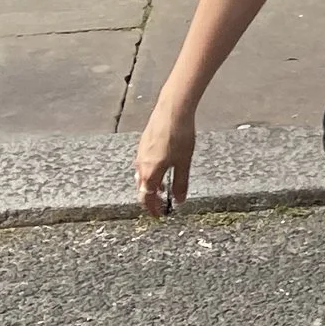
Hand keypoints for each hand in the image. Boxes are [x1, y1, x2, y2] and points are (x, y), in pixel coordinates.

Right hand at [137, 101, 193, 217]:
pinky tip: (161, 169)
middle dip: (150, 199)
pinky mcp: (143, 144)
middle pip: (142, 188)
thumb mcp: (184, 162)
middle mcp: (141, 165)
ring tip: (162, 189)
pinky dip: (150, 173)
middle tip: (159, 206)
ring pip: (142, 176)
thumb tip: (179, 201)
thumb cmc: (179, 136)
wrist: (172, 110)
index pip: (146, 198)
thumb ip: (180, 183)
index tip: (158, 216)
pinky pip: (143, 165)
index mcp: (150, 172)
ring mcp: (140, 153)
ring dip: (150, 186)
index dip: (152, 209)